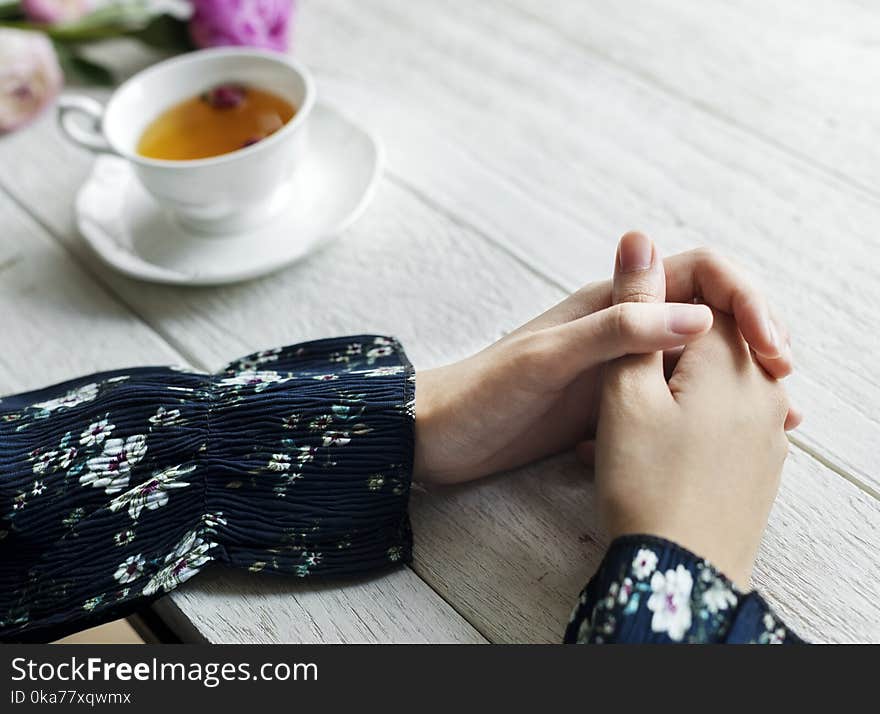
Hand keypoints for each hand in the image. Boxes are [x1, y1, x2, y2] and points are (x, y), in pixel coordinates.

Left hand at [414, 232, 796, 484]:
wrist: (441, 436)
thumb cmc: (483, 392)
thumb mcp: (549, 358)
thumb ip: (617, 332)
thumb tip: (701, 319)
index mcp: (611, 301)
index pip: (700, 272)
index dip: (745, 298)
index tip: (770, 345)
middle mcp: (623, 327)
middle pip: (709, 314)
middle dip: (753, 339)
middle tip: (784, 387)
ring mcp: (620, 367)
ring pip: (696, 359)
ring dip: (736, 378)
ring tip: (775, 417)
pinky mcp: (612, 405)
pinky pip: (673, 399)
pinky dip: (705, 411)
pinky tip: (727, 437)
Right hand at [592, 240, 793, 587]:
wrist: (679, 573)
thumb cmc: (643, 479)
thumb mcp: (623, 387)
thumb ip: (632, 308)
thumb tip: (639, 237)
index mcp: (731, 359)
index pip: (708, 297)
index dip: (661, 307)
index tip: (631, 338)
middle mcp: (763, 388)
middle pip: (716, 339)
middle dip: (665, 355)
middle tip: (622, 386)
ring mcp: (769, 431)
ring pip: (715, 382)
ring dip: (670, 391)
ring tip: (627, 425)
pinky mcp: (761, 465)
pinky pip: (727, 420)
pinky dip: (686, 422)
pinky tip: (650, 450)